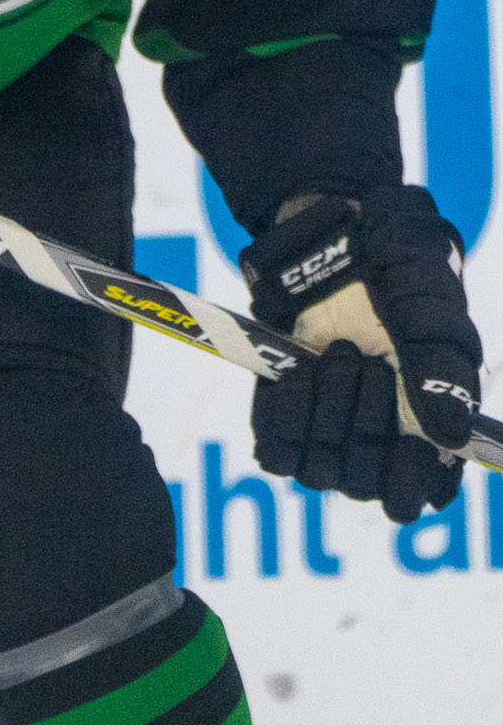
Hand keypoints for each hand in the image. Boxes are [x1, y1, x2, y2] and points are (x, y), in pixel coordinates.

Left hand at [240, 186, 482, 522]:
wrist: (332, 230)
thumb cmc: (398, 263)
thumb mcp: (431, 302)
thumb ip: (443, 364)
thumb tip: (450, 435)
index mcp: (431, 423)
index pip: (421, 495)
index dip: (412, 481)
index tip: (409, 439)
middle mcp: (379, 437)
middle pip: (368, 486)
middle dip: (369, 425)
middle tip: (370, 363)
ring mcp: (327, 428)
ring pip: (321, 472)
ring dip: (329, 412)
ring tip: (339, 352)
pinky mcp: (282, 413)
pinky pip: (275, 451)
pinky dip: (285, 414)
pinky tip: (299, 369)